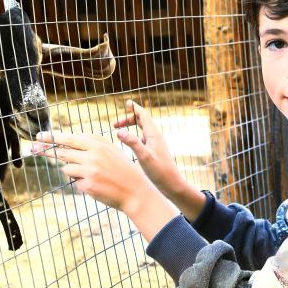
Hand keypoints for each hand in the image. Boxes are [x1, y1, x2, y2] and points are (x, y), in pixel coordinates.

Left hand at [31, 132, 151, 212]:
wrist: (135, 191)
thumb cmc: (122, 170)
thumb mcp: (111, 150)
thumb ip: (92, 145)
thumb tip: (69, 142)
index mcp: (98, 144)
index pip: (69, 138)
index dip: (52, 138)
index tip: (40, 136)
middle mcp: (92, 154)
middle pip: (62, 151)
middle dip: (47, 150)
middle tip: (34, 148)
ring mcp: (89, 170)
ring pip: (67, 169)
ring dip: (73, 172)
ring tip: (91, 175)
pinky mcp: (88, 185)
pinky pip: (75, 182)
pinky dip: (82, 183)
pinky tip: (96, 185)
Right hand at [114, 100, 205, 221]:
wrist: (172, 185)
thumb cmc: (160, 172)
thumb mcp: (144, 157)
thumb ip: (132, 143)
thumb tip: (119, 131)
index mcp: (153, 135)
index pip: (143, 115)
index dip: (134, 108)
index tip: (126, 102)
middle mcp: (155, 137)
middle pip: (142, 120)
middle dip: (128, 118)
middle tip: (114, 124)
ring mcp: (155, 144)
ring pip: (142, 129)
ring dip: (130, 126)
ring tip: (118, 130)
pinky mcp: (154, 151)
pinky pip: (142, 137)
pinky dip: (133, 135)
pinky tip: (128, 143)